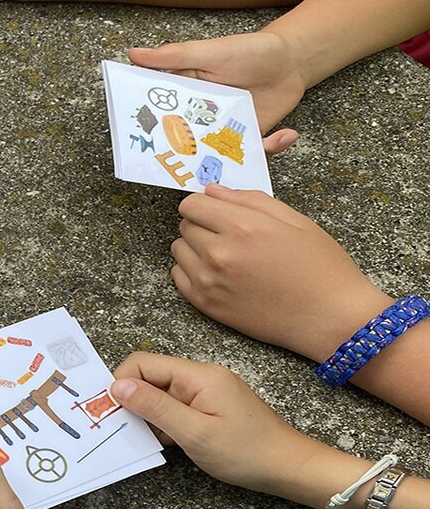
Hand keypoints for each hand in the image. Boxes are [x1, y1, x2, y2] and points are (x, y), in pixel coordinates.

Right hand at [110, 353, 320, 495]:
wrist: (291, 468)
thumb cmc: (247, 453)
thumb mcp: (195, 433)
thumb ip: (155, 407)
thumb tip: (117, 386)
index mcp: (197, 375)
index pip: (143, 363)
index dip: (122, 384)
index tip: (113, 413)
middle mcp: (200, 377)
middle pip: (150, 378)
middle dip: (133, 402)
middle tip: (127, 431)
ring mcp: (206, 392)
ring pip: (160, 395)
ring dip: (149, 417)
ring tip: (155, 442)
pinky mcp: (209, 408)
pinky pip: (175, 408)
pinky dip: (165, 424)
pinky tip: (170, 445)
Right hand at [128, 31, 304, 150]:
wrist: (291, 59)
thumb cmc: (249, 50)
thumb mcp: (210, 52)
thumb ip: (175, 56)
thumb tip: (133, 54)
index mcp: (184, 96)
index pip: (158, 115)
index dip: (147, 130)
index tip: (140, 144)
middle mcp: (199, 119)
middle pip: (183, 145)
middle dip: (185, 159)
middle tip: (193, 163)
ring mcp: (225, 132)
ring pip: (217, 157)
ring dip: (227, 163)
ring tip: (243, 154)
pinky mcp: (249, 139)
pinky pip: (253, 155)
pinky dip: (270, 149)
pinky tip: (287, 133)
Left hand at [170, 183, 393, 361]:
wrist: (330, 318)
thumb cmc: (320, 268)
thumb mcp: (295, 221)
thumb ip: (250, 200)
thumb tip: (213, 190)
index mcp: (242, 227)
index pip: (192, 204)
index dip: (204, 204)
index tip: (216, 209)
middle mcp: (219, 253)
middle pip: (185, 225)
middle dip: (202, 223)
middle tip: (228, 233)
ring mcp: (209, 281)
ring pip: (179, 249)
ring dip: (194, 247)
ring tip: (225, 254)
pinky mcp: (205, 304)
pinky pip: (178, 276)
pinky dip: (191, 270)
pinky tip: (217, 273)